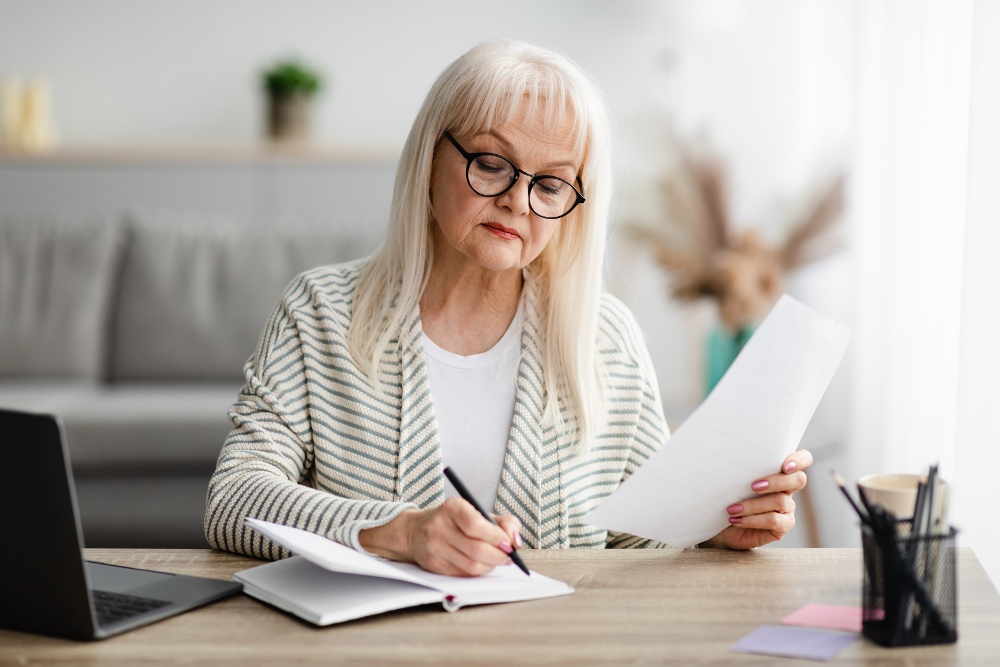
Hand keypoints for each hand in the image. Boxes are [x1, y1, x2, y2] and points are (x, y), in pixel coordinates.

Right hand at [358, 497, 521, 575]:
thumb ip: (502, 522)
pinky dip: (479, 571)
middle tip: (508, 556)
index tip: (509, 544)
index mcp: (452, 507)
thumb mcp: (476, 511)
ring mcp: (435, 548)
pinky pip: (464, 574)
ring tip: (497, 560)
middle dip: (499, 556)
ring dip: (491, 566)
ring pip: (472, 566)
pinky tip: (482, 564)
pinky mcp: (435, 566)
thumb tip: (516, 540)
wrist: (415, 532)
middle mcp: (440, 527)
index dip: (496, 537)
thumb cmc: (453, 521)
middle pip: (477, 549)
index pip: (476, 524)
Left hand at [701, 449, 812, 549]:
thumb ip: (743, 469)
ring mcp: (788, 509)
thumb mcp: (735, 480)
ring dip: (752, 504)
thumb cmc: (729, 497)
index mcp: (780, 472)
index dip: (799, 460)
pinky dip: (752, 519)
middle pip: (798, 479)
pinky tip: (736, 520)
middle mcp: (788, 489)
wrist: (723, 526)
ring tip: (732, 509)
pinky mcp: (783, 526)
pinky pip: (773, 520)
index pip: (803, 459)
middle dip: (776, 481)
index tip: (784, 466)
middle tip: (753, 486)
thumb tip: (731, 457)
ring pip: (780, 501)